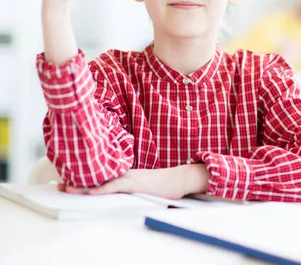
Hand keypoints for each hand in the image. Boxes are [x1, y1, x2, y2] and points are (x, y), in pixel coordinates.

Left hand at [58, 164, 208, 199]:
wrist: (177, 179)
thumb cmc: (160, 184)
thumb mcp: (140, 185)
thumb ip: (126, 185)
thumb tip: (113, 190)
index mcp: (123, 174)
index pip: (100, 175)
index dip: (84, 179)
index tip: (67, 180)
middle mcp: (122, 173)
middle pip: (96, 177)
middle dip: (77, 182)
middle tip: (60, 185)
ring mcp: (128, 177)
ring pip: (102, 181)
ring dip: (84, 186)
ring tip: (68, 189)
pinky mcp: (135, 183)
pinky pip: (115, 186)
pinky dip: (102, 189)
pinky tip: (91, 192)